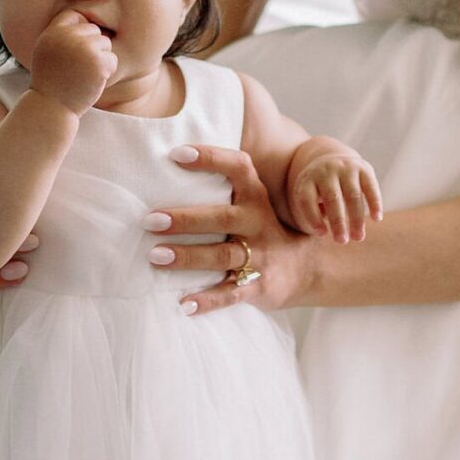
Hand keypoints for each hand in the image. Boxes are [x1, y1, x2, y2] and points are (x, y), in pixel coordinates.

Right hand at [28, 10, 118, 114]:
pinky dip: (107, 70)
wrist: (52, 106)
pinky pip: (112, 58)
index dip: (79, 30)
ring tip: (86, 73)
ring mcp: (84, 49)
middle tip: (81, 66)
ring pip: (105, 43)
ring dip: (100, 58)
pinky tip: (93, 80)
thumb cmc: (50, 80)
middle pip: (93, 29)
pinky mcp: (98, 63)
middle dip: (92, 46)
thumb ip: (61, 34)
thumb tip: (85, 19)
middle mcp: (67, 37)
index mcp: (52, 32)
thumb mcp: (46, 51)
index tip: (76, 49)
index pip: (74, 15)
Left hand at [145, 145, 320, 316]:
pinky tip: (184, 304)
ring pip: (221, 256)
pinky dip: (207, 300)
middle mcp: (258, 224)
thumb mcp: (254, 204)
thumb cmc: (264, 229)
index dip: (210, 158)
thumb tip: (170, 165)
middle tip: (150, 220)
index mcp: (255, 199)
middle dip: (185, 219)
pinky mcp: (259, 287)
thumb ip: (224, 189)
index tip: (177, 154)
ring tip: (156, 256)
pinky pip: (230, 295)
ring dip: (188, 257)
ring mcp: (260, 257)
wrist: (308, 269)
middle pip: (221, 218)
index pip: (238, 168)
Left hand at [287, 141, 381, 244]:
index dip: (313, 217)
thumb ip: (315, 214)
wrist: (330, 159)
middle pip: (332, 198)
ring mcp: (345, 168)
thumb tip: (333, 232)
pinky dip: (375, 203)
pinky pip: (370, 187)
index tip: (322, 234)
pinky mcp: (363, 168)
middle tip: (342, 241)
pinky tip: (377, 219)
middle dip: (338, 222)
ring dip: (356, 219)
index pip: (307, 199)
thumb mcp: (308, 197)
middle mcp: (326, 171)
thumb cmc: (317, 189)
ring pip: (353, 195)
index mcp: (308, 179)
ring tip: (358, 237)